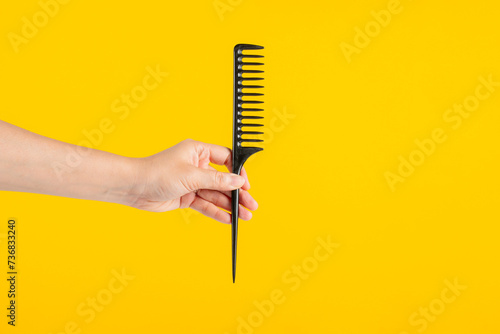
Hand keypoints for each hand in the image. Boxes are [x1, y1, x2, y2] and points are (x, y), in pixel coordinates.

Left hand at [129, 139, 257, 222]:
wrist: (134, 188)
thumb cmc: (157, 173)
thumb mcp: (192, 176)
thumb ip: (217, 180)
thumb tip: (237, 181)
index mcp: (198, 151)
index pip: (226, 159)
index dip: (237, 172)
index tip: (246, 184)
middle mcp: (196, 166)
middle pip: (223, 180)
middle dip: (237, 193)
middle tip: (251, 204)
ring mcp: (192, 182)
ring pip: (216, 195)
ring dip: (230, 205)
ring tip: (245, 215)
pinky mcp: (186, 197)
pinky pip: (205, 204)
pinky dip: (216, 212)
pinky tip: (229, 218)